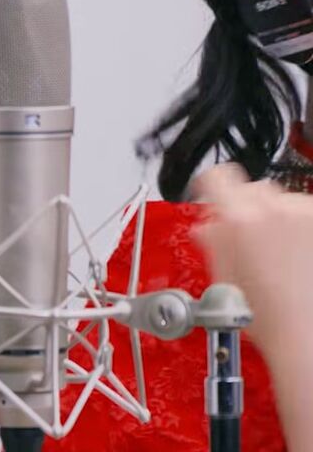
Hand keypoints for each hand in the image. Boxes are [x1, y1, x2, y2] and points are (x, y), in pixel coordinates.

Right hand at [190, 163, 312, 353]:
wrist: (304, 333)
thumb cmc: (267, 315)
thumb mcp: (221, 275)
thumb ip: (212, 240)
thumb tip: (206, 226)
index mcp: (238, 219)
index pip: (216, 177)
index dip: (209, 186)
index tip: (210, 196)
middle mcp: (273, 209)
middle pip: (251, 189)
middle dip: (245, 209)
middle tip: (246, 238)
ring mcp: (304, 216)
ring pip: (282, 201)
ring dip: (276, 219)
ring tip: (276, 253)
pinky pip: (305, 214)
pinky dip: (300, 228)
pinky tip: (295, 255)